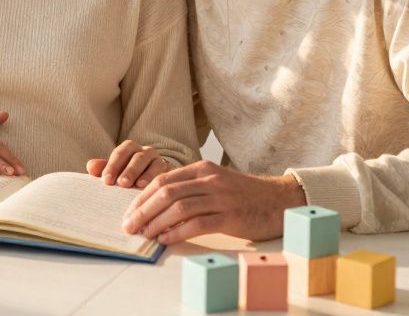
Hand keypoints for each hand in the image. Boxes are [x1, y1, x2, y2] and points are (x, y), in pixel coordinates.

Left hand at [85, 140, 168, 188]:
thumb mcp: (117, 172)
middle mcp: (146, 152)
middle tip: (121, 183)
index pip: (121, 152)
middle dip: (129, 170)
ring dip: (145, 175)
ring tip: (138, 186)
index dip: (113, 165)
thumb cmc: (132, 177)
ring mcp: (160, 160)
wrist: (157, 180)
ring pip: (153, 164)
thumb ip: (104, 169)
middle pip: (137, 157)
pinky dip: (158, 181)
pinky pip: (166, 174)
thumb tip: (90, 166)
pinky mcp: (171, 171)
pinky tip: (153, 190)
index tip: (106, 180)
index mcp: (131, 149)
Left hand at [121, 160, 306, 243]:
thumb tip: (158, 209)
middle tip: (129, 225)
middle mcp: (209, 180)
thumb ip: (190, 189)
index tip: (129, 212)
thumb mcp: (215, 183)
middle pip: (165, 192)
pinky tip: (166, 239)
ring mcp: (220, 197)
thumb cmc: (243, 195)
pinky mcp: (230, 216)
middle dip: (142, 210)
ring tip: (144, 234)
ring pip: (178, 207)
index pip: (162, 180)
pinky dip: (178, 232)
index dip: (141, 197)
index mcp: (202, 169)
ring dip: (156, 222)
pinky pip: (197, 223)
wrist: (279, 200)